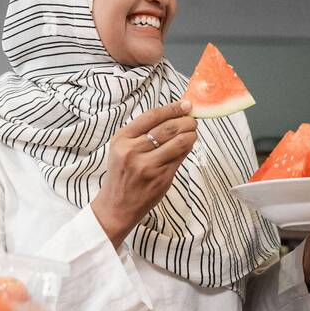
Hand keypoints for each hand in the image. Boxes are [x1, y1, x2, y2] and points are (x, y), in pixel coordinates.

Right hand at [91, 99, 196, 248]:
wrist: (116, 206)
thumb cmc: (121, 174)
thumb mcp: (122, 148)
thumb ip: (142, 133)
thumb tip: (173, 115)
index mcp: (122, 139)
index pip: (152, 116)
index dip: (172, 108)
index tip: (185, 104)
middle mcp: (133, 151)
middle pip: (168, 128)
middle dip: (186, 121)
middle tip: (192, 119)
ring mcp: (148, 166)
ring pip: (178, 142)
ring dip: (191, 134)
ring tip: (193, 131)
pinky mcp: (161, 178)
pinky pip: (180, 157)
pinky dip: (188, 148)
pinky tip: (188, 145)